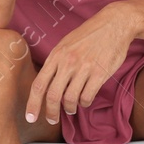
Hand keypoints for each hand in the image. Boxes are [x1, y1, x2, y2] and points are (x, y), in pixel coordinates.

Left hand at [24, 5, 137, 125]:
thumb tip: (47, 84)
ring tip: (71, 108)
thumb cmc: (89, 35)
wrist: (113, 24)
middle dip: (50, 112)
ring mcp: (83, 68)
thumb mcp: (65, 44)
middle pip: (52, 95)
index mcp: (56, 55)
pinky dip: (84, 103)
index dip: (32, 103)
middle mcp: (67, 62)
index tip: (30, 117)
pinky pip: (87, 97)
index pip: (39, 84)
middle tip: (52, 119)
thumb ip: (55, 63)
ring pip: (70, 99)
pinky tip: (85, 100)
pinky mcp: (99, 73)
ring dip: (69, 108)